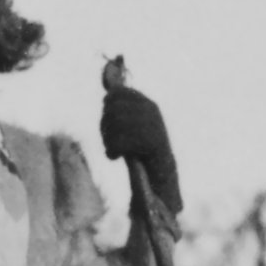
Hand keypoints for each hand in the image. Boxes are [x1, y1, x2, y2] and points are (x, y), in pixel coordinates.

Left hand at [100, 84, 182, 216]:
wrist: (160, 180)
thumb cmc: (141, 154)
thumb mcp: (130, 127)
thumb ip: (121, 109)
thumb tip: (108, 86)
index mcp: (147, 104)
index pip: (116, 94)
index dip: (107, 109)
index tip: (108, 125)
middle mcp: (152, 111)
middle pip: (113, 108)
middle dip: (105, 126)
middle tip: (107, 141)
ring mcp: (154, 125)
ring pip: (115, 122)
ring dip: (107, 139)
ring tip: (110, 150)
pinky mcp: (153, 142)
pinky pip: (121, 139)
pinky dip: (112, 149)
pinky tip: (113, 157)